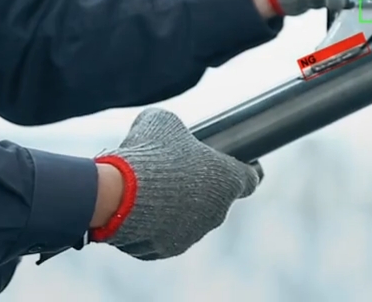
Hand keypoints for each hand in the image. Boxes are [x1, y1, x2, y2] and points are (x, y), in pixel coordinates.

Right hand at [90, 109, 260, 260]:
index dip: (243, 170)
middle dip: (198, 187)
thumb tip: (163, 129)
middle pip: (216, 199)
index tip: (237, 166)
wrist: (121, 193)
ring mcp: (194, 234)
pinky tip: (136, 209)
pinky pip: (164, 234)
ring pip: (189, 219)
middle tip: (172, 171)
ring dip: (175, 207)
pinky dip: (154, 224)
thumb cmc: (149, 153)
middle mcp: (218, 211)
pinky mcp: (169, 249)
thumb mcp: (162, 122)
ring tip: (147, 189)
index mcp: (227, 179)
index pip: (250, 178)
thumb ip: (174, 127)